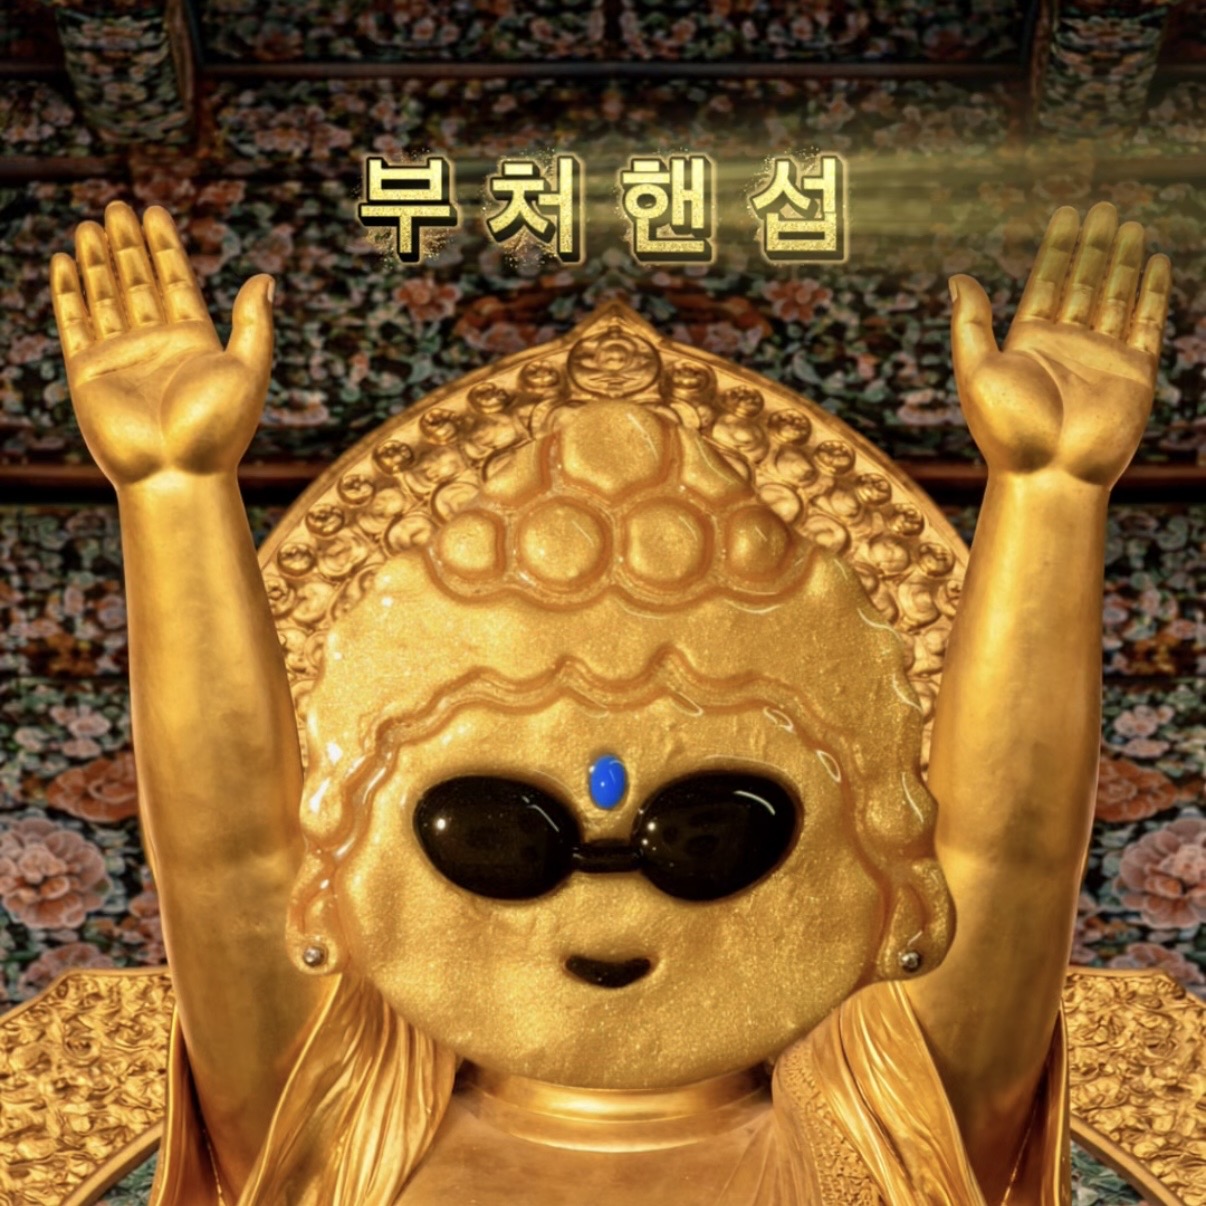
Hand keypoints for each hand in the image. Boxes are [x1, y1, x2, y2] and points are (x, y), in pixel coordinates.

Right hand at [50, 201, 274, 486]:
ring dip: (98, 261)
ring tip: (91, 223)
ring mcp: (122, 357)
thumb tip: (266, 277)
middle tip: (119, 205)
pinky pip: (75, 322)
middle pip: (139, 283)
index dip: (166, 248)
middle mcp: (158, 345)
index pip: (177, 283)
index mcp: (197, 342)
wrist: (177, 475)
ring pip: (106, 296)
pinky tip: (65, 262)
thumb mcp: (248, 369)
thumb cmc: (218, 429)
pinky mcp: (89, 372)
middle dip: (128, 245)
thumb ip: (254, 323)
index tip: (156, 212)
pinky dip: (69, 292)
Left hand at [949, 202, 1170, 487]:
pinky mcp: (1134, 372)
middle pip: (1083, 282)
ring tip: (1128, 223)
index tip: (1066, 213)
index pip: (1046, 282)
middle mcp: (1066, 345)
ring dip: (1122, 261)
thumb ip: (970, 323)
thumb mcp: (977, 371)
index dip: (1057, 248)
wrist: (1050, 476)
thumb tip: (958, 276)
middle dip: (1092, 245)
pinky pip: (1146, 323)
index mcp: (1028, 342)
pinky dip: (1152, 293)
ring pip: (1116, 296)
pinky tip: (1156, 263)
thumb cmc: (1007, 431)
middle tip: (1103, 206)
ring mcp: (1102, 357)